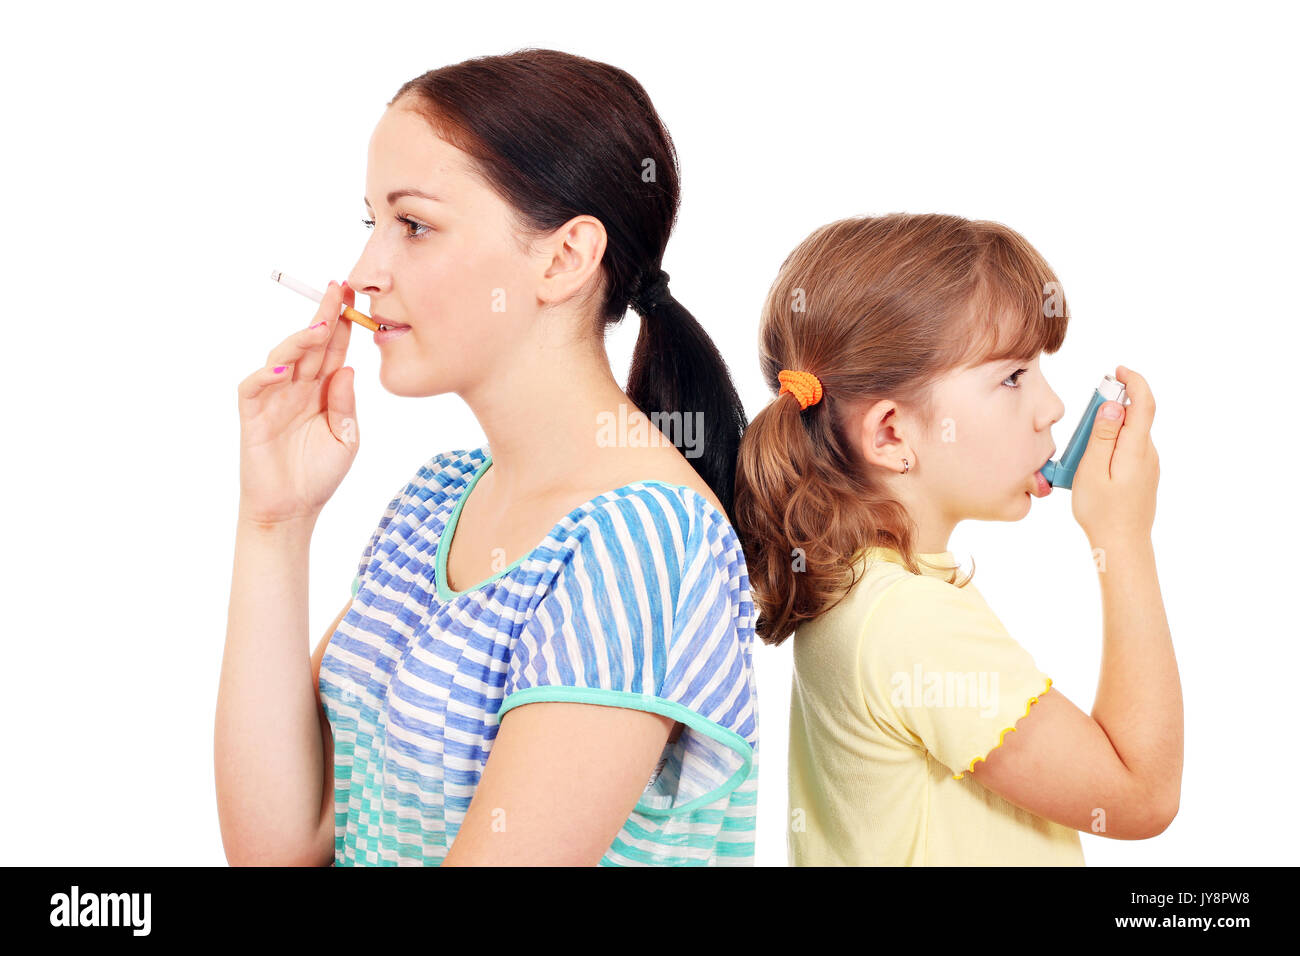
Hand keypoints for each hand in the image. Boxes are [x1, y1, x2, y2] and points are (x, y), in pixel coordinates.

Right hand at [236, 281, 358, 526]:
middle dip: (324, 316)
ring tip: (320, 327)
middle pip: (311, 345)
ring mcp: (274, 398)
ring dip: (300, 340)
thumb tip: (348, 369)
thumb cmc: (319, 475)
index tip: (357, 299)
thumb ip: (346, 405)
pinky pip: (254, 387)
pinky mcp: (252, 414)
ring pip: (283, 358)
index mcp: (323, 391)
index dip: (343, 325)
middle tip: (339, 290)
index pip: (334, 350)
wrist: (292, 510)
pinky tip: (284, 368)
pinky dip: (266, 374)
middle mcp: (299, 388)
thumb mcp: (346, 439)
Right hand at [1071, 365, 1159, 545]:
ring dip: (1107, 430)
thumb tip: (1113, 406)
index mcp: (1136, 449)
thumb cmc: (1102, 512)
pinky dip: (1110, 446)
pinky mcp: (1142, 475)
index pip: (1144, 403)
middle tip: (1084, 419)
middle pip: (1135, 417)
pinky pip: (1126, 450)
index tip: (1117, 371)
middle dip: (1111, 407)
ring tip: (1082, 454)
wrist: (1123, 546)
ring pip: (1128, 434)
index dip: (1134, 381)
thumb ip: (1103, 436)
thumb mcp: (1093, 471)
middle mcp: (1147, 453)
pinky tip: (1092, 466)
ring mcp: (1148, 465)